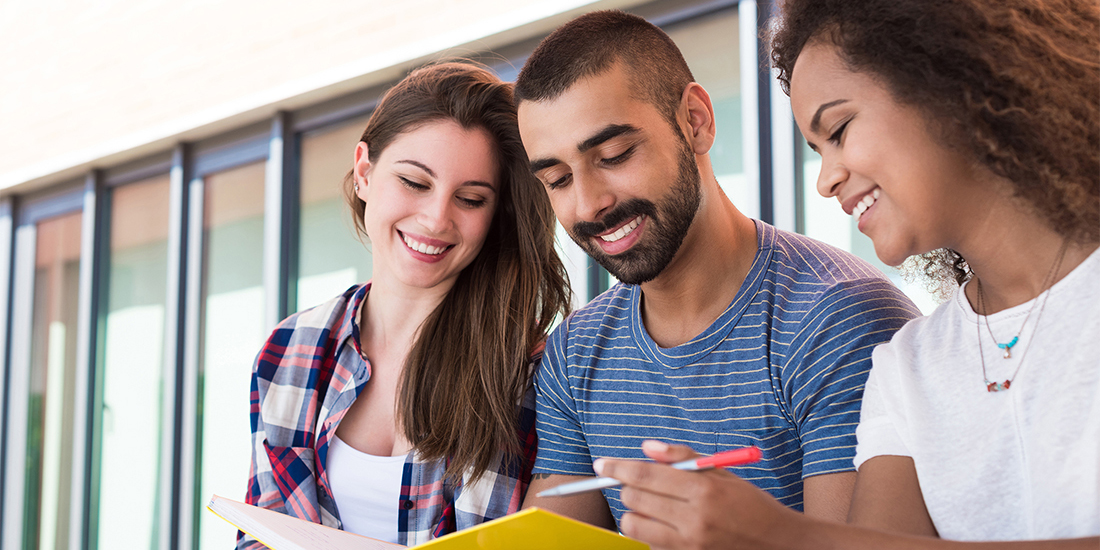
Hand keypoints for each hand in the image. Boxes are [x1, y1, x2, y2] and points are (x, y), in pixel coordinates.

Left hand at [594, 440, 803, 549]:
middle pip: (636, 498)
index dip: (618, 467)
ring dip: (634, 510)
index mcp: (704, 489)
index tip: (602, 463)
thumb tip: (646, 447)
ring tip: (651, 503)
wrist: (779, 543)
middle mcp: (695, 518)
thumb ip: (682, 456)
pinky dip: (648, 530)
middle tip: (634, 481)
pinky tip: (664, 522)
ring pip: (635, 524)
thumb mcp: (722, 471)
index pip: (646, 475)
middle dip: (627, 486)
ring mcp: (690, 543)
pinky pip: (649, 542)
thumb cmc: (750, 504)